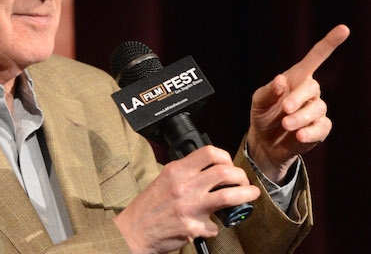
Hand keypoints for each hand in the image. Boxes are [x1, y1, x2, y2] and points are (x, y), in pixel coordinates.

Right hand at [113, 146, 260, 253]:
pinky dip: (214, 227)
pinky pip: (214, 226)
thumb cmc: (147, 207)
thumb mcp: (164, 180)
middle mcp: (184, 185)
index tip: (229, 165)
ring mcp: (190, 206)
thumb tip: (209, 173)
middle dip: (241, 176)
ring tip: (250, 195)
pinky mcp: (193, 227)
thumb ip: (185, 175)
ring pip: (229, 196)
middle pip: (225, 172)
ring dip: (246, 195)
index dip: (225, 157)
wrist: (134, 230)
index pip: (209, 153)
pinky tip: (208, 227)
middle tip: (244, 182)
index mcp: (176, 170)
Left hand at [247, 24, 349, 183]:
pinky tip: (299, 135)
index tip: (344, 29)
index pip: (315, 58)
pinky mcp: (320, 128)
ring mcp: (316, 110)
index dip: (329, 43)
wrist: (264, 141)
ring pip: (317, 109)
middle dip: (298, 99)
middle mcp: (309, 91)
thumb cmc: (263, 114)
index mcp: (296, 78)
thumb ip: (267, 91)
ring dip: (301, 118)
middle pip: (312, 88)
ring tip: (286, 125)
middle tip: (284, 109)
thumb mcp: (258, 101)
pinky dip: (311, 131)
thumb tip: (280, 80)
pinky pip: (322, 128)